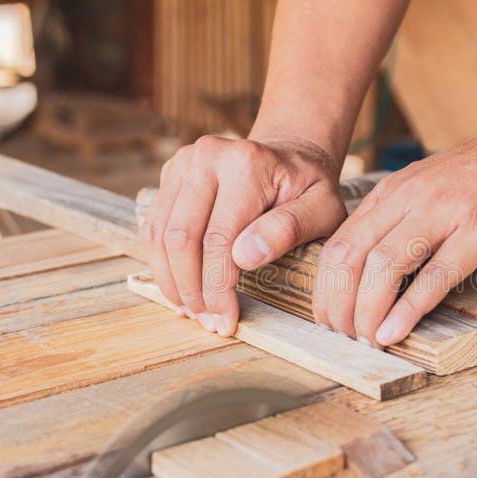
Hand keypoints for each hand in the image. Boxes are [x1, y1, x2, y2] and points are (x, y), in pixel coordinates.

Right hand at [141, 135, 345, 334]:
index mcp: (245, 164)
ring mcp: (183, 163)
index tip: (227, 320)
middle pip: (181, 238)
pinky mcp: (171, 174)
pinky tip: (181, 290)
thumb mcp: (321, 209)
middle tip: (208, 322)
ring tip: (193, 312)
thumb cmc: (309, 188)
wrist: (291, 155)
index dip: (217, 287)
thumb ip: (289, 229)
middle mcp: (207, 157)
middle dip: (191, 290)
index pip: (218, 239)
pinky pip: (154, 227)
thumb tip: (246, 257)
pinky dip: (163, 264)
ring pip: (159, 236)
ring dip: (172, 282)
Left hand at [313, 115, 476, 346]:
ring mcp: (443, 215)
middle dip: (338, 304)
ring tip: (367, 340)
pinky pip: (434, 276)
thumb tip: (370, 268)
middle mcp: (408, 201)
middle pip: (351, 257)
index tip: (327, 318)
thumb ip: (396, 220)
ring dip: (368, 310)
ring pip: (384, 266)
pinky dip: (408, 309)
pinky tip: (395, 331)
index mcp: (391, 194)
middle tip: (343, 336)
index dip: (325, 289)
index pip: (339, 244)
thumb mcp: (425, 187)